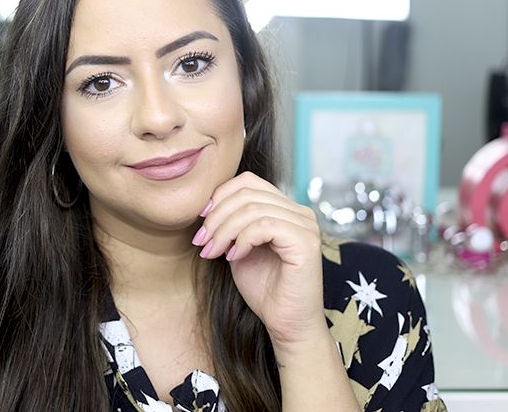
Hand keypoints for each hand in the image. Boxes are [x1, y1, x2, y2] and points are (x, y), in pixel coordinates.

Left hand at [193, 171, 327, 348]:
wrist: (286, 324)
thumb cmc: (264, 290)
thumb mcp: (239, 248)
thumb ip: (231, 224)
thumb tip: (206, 205)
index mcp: (285, 209)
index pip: (248, 182)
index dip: (220, 196)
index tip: (201, 221)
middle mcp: (299, 212)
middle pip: (247, 193)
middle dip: (217, 217)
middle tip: (201, 242)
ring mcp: (306, 225)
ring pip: (252, 209)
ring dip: (224, 231)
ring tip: (212, 252)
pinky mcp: (306, 242)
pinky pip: (264, 226)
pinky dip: (242, 240)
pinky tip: (234, 257)